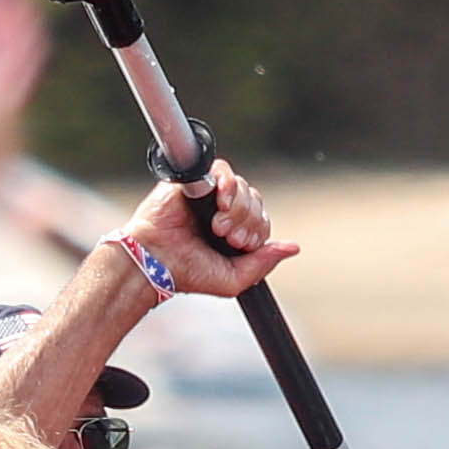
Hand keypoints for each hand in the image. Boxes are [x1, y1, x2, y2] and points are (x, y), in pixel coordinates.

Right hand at [124, 161, 297, 299]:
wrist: (155, 263)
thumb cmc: (187, 273)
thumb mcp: (233, 279)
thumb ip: (263, 263)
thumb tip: (293, 247)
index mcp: (231, 230)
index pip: (260, 219)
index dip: (257, 229)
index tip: (240, 244)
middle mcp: (220, 210)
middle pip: (254, 200)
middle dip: (247, 219)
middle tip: (227, 236)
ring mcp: (208, 194)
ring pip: (242, 186)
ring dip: (238, 207)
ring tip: (218, 225)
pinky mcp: (194, 181)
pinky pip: (221, 169)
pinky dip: (227, 183)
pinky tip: (220, 201)